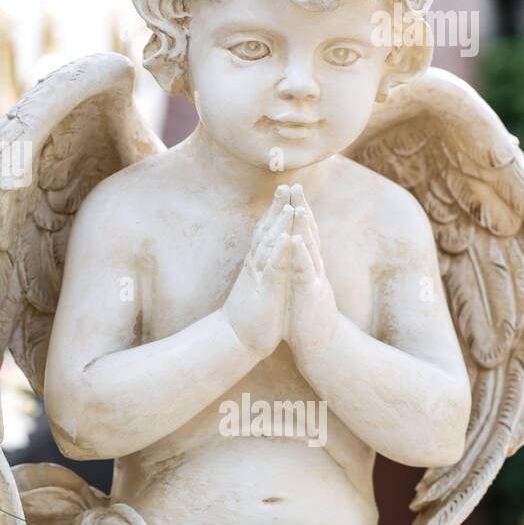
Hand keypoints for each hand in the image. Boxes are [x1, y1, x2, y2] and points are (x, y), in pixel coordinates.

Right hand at [223, 185, 293, 359]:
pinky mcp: (266, 290)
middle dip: (278, 208)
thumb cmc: (248, 315)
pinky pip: (275, 267)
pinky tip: (288, 235)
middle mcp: (256, 265)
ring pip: (271, 244)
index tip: (285, 192)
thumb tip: (264, 257)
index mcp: (257, 264)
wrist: (234, 339)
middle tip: (287, 185)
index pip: (266, 232)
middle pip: (267, 230)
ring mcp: (260, 276)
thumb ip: (262, 270)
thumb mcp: (256, 286)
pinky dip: (281, 249)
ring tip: (289, 203)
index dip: (275, 212)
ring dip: (280, 223)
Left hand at [283, 185, 339, 361]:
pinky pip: (306, 272)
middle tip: (295, 185)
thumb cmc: (305, 315)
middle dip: (301, 208)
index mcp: (306, 264)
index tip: (289, 188)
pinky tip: (296, 240)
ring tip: (298, 206)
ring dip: (303, 227)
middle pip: (308, 232)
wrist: (320, 344)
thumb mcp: (298, 284)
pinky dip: (302, 255)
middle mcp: (313, 267)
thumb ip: (296, 266)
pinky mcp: (312, 295)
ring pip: (310, 248)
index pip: (302, 231)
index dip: (296, 210)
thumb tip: (291, 248)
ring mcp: (314, 280)